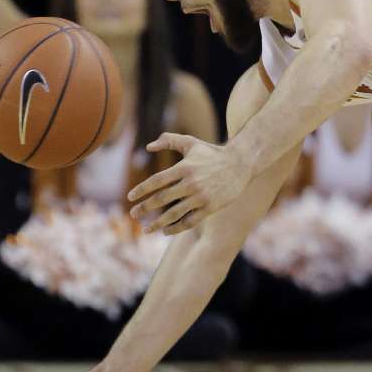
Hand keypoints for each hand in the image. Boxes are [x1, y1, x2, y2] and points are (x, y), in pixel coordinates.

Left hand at [128, 133, 250, 234]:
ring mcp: (201, 196)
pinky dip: (176, 228)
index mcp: (184, 167)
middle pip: (161, 199)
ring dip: (157, 223)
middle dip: (144, 208)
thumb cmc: (213, 153)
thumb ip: (169, 140)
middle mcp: (191, 183)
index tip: (130, 198)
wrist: (241, 164)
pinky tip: (166, 231)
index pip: (156, 181)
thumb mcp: (191, 143)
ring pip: (174, 214)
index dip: (141, 190)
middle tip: (133, 214)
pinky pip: (189, 221)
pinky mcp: (210, 207)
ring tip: (146, 229)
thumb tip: (148, 147)